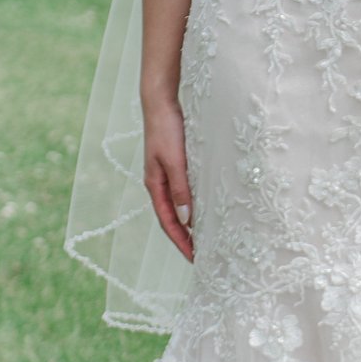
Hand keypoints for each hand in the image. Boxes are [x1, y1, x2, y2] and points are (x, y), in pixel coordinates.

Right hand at [143, 97, 194, 259]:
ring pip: (178, 207)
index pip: (168, 222)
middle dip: (185, 239)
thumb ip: (181, 188)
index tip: (195, 259)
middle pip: (171, 219)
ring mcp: (166, 175)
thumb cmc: (167, 128)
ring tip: (206, 239)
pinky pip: (183, 194)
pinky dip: (193, 206)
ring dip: (190, 225)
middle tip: (203, 256)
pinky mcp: (176, 166)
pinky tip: (205, 209)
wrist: (160, 102)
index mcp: (155, 185)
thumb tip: (186, 219)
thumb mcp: (175, 160)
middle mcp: (159, 183)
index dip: (181, 242)